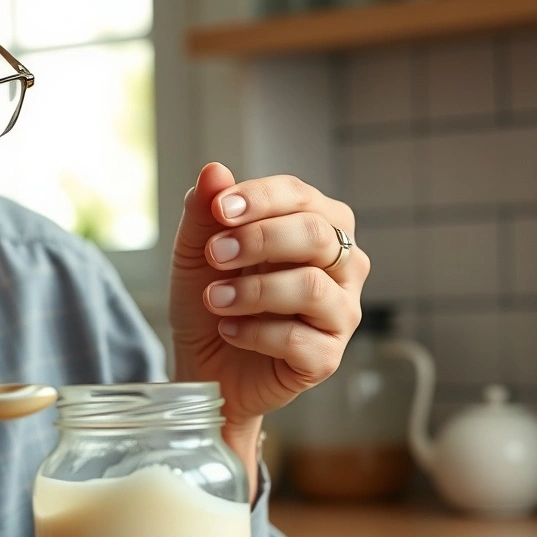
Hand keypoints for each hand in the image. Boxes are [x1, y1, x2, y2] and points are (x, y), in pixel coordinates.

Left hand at [169, 163, 368, 455]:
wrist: (204, 366)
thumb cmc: (211, 301)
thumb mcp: (195, 253)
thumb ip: (204, 212)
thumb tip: (214, 171)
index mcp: (316, 226)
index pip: (300, 196)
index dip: (261, 198)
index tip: (220, 208)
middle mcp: (340, 265)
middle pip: (317, 235)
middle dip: (259, 239)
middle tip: (214, 254)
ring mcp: (339, 312)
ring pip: (312, 287)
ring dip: (253, 290)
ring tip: (213, 298)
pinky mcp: (327, 357)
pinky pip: (301, 339)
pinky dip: (255, 333)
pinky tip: (228, 331)